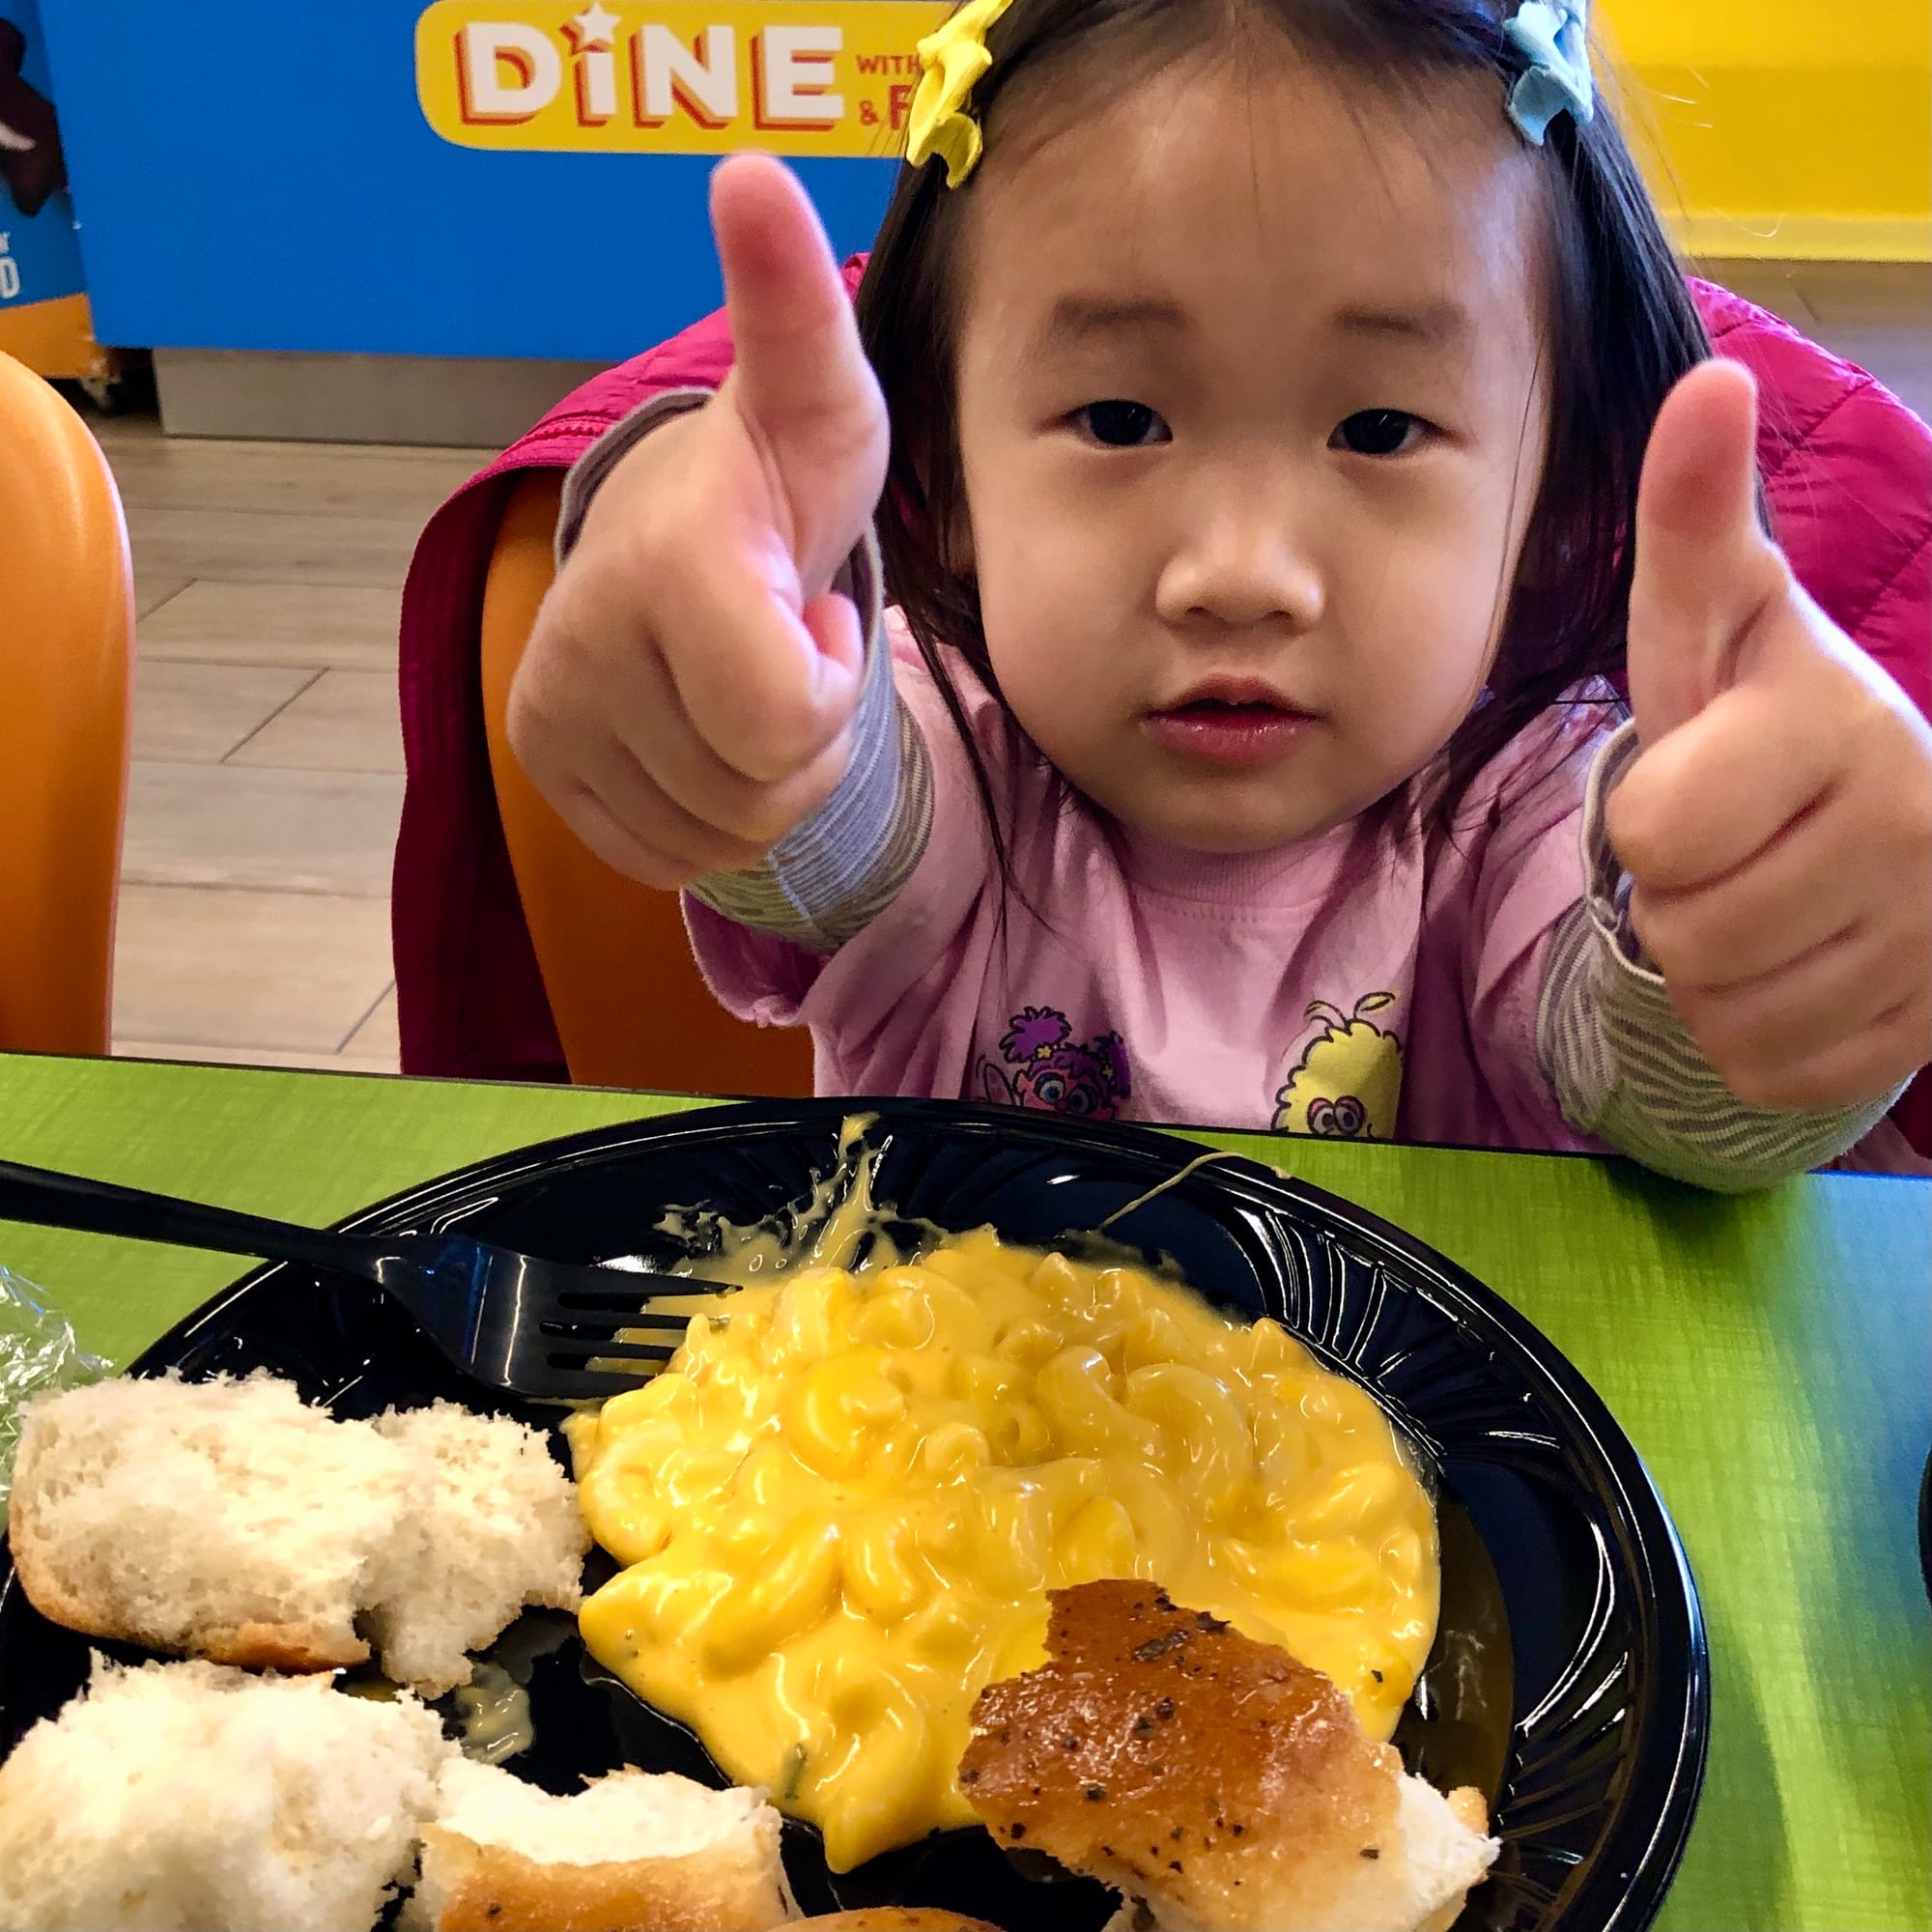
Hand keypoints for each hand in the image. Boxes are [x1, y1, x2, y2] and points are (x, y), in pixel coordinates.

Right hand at [508, 153, 888, 887]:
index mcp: (665, 562)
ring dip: (768, 778)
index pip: (790, 719)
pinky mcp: (542, 769)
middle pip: (765, 789)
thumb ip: (793, 309)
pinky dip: (713, 816)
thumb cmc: (775, 478)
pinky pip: (669, 858)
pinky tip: (706, 731)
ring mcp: (548, 716)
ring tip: (748, 681)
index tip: (816, 603)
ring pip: (724, 837)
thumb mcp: (819, 397)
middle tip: (785, 645)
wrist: (671, 531)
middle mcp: (581, 645)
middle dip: (809, 733)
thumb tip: (751, 171)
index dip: (834, 678)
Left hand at [1608, 359, 1931, 1110]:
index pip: (1658, 835)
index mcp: (1843, 724)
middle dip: (1672, 902)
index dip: (1645, 823)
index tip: (1697, 784)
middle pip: (1686, 937)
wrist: (1863, 821)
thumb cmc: (1753, 718)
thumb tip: (1706, 381)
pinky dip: (1756, 1039)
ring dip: (1708, 976)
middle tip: (1724, 852)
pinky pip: (1775, 1074)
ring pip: (1729, 1016)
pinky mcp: (1930, 1029)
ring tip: (1755, 902)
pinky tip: (1795, 967)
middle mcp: (1915, 827)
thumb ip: (1691, 523)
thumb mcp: (1707, 623)